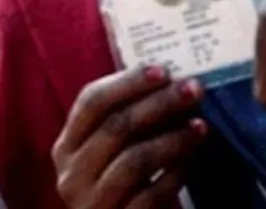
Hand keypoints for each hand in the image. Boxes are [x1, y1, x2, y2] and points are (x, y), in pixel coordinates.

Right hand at [51, 66, 207, 207]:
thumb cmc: (119, 188)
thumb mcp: (108, 154)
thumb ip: (124, 124)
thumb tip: (168, 83)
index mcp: (65, 147)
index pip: (91, 102)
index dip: (127, 83)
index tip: (163, 70)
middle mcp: (72, 174)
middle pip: (115, 127)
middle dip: (158, 103)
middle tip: (193, 89)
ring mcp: (93, 203)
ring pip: (134, 160)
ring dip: (172, 139)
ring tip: (200, 126)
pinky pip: (152, 195)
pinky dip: (174, 176)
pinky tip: (190, 164)